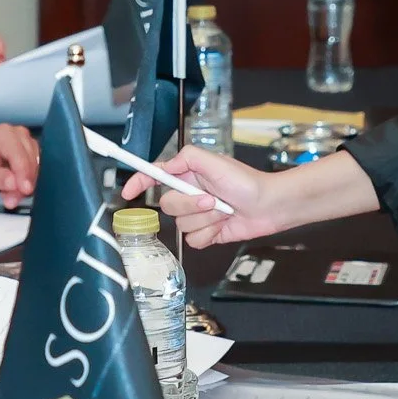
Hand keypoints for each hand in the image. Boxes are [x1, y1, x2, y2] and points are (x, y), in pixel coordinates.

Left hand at [0, 124, 39, 206]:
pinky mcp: (32, 154)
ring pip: (35, 166)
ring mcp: (27, 143)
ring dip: (25, 185)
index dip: (23, 173)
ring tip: (10, 197)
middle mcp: (17, 134)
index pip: (18, 153)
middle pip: (29, 159)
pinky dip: (27, 183)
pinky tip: (16, 192)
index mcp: (2, 134)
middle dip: (23, 182)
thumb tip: (13, 182)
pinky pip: (36, 170)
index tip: (24, 190)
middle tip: (11, 200)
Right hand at [120, 146, 379, 247]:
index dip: (138, 183)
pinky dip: (209, 234)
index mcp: (187, 175)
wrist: (269, 206)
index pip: (155, 177)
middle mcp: (189, 195)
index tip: (128, 192)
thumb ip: (187, 157)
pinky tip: (224, 226)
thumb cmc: (247, 181)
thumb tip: (166, 164)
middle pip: (167, 206)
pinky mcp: (206, 233)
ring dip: (205, 220)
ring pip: (181, 226)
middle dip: (190, 205)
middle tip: (212, 200)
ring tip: (224, 212)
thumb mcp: (215, 161)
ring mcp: (197, 216)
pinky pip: (193, 241)